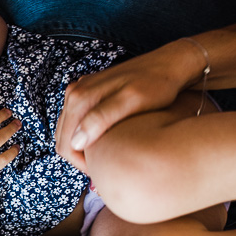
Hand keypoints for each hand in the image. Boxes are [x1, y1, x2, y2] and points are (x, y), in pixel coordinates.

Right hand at [54, 43, 195, 168]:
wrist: (171, 64)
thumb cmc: (157, 85)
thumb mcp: (131, 101)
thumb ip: (101, 118)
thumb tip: (75, 141)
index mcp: (79, 98)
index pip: (65, 144)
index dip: (82, 164)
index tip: (103, 171)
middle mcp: (74, 93)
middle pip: (63, 139)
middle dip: (80, 157)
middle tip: (106, 166)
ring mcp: (80, 91)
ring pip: (69, 131)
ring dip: (82, 147)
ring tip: (108, 154)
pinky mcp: (90, 92)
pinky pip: (78, 121)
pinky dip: (86, 134)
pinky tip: (107, 139)